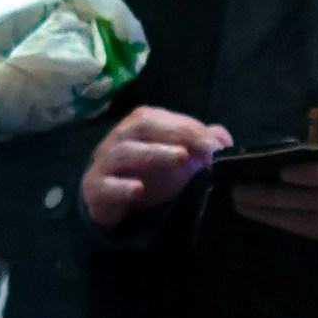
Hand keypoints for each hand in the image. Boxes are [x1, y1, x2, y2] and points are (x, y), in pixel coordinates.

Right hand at [81, 103, 229, 226]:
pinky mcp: (95, 189)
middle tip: (202, 148)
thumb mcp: (175, 156)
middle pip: (143, 126)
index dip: (191, 128)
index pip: (164, 118)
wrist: (106, 199)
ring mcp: (104, 162)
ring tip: (179, 158)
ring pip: (124, 152)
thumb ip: (198, 143)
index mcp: (139, 123)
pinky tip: (138, 190)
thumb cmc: (144, 172)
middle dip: (175, 133)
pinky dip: (122, 188)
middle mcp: (119, 137)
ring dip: (153, 154)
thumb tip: (222, 139)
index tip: (214, 145)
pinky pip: (105, 186)